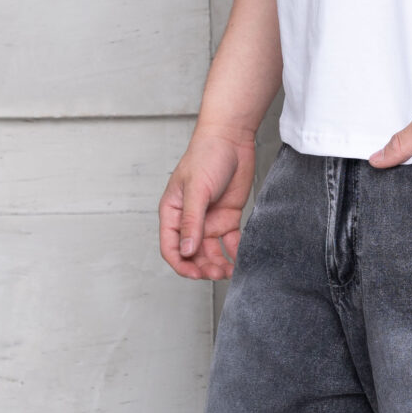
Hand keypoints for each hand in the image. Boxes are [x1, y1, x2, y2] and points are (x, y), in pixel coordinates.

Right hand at [159, 124, 255, 278]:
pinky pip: (230, 242)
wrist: (232, 139)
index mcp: (173, 212)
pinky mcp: (228, 217)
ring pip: (211, 252)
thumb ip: (191, 222)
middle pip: (192, 254)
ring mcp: (209, 220)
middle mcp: (190, 219)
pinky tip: (241, 259)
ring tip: (230, 270)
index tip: (195, 274)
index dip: (181, 264)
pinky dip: (234, 253)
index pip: (170, 247)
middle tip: (217, 273)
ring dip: (218, 264)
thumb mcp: (197, 189)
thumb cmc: (206, 155)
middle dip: (203, 267)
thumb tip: (185, 251)